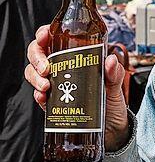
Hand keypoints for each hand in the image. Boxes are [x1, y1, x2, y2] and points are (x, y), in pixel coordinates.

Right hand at [24, 25, 129, 151]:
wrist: (111, 128)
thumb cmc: (112, 101)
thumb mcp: (116, 84)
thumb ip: (114, 73)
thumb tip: (111, 60)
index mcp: (76, 55)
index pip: (54, 38)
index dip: (45, 33)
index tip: (46, 35)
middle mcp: (62, 67)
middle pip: (38, 53)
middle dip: (36, 57)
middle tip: (46, 68)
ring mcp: (55, 84)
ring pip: (33, 72)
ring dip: (34, 77)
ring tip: (46, 85)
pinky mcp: (52, 102)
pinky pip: (38, 94)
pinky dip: (37, 94)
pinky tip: (43, 96)